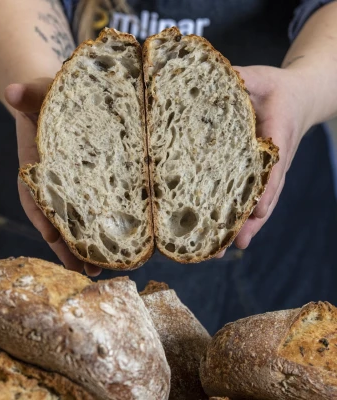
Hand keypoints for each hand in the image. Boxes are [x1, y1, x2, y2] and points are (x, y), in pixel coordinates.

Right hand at [5, 79, 101, 275]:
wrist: (60, 102)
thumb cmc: (50, 99)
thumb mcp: (41, 93)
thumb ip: (30, 93)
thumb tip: (12, 90)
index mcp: (35, 165)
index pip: (34, 194)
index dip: (42, 215)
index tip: (52, 235)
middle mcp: (50, 183)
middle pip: (55, 219)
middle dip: (67, 245)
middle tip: (83, 269)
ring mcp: (69, 188)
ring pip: (73, 222)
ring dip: (84, 247)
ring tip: (100, 271)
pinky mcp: (88, 187)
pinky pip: (91, 211)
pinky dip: (98, 231)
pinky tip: (114, 249)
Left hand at [216, 65, 312, 256]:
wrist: (298, 99)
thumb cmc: (276, 89)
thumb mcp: (260, 77)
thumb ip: (242, 78)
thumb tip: (217, 76)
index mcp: (277, 136)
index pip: (274, 164)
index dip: (267, 186)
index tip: (258, 208)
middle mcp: (275, 161)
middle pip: (265, 196)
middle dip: (248, 221)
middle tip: (228, 245)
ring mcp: (270, 172)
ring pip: (260, 204)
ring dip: (243, 228)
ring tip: (222, 251)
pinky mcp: (262, 176)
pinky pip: (255, 200)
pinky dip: (245, 220)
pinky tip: (230, 238)